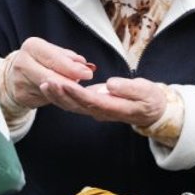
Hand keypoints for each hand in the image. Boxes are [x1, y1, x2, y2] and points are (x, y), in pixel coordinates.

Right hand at [3, 37, 95, 108]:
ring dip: (65, 91)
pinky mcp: (21, 96)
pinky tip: (62, 95)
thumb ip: (69, 58)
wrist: (15, 74)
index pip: (54, 59)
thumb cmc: (40, 60)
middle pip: (50, 76)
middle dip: (70, 83)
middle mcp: (22, 63)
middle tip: (85, 88)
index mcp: (32, 46)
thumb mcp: (54, 52)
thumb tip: (83, 65)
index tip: (87, 74)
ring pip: (49, 90)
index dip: (72, 68)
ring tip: (74, 90)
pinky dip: (57, 97)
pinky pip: (45, 99)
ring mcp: (20, 81)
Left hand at [40, 76, 165, 126]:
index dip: (77, 93)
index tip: (64, 83)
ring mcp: (95, 111)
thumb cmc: (149, 99)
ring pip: (72, 106)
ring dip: (57, 96)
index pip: (92, 101)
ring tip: (44, 83)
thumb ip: (129, 89)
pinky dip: (61, 96)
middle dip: (60, 95)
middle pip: (77, 106)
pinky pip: (74, 103)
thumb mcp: (146, 92)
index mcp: (114, 108)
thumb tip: (111, 84)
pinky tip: (52, 86)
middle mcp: (101, 112)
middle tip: (46, 82)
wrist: (151, 111)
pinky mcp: (92, 106)